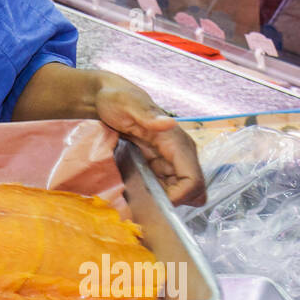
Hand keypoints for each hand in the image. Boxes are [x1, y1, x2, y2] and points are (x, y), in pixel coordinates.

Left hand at [93, 75, 205, 205]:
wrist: (107, 98)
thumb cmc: (117, 99)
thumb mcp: (128, 105)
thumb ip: (148, 115)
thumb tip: (169, 123)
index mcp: (177, 142)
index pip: (192, 180)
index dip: (179, 197)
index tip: (154, 202)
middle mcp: (179, 154)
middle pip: (190, 191)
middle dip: (171, 202)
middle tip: (144, 202)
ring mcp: (170, 161)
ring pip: (180, 192)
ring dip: (162, 201)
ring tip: (137, 199)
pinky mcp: (159, 165)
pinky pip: (166, 188)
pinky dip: (155, 196)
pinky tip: (135, 193)